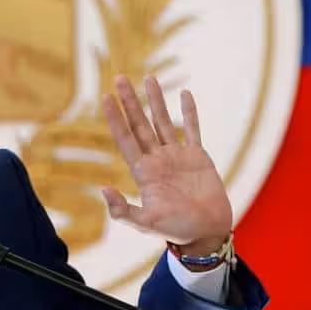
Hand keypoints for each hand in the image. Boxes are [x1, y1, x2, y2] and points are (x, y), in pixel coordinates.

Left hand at [100, 75, 233, 252]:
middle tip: (119, 78)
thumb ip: (123, 210)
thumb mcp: (146, 223)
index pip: (125, 138)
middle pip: (140, 123)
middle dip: (130, 101)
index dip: (115, 118)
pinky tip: (184, 93)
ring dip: (156, 100)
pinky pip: (192, 128)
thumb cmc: (177, 230)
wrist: (207, 232)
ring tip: (149, 77)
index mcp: (143, 171)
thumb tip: (103, 190)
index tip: (105, 97)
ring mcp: (177, 156)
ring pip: (163, 121)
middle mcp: (157, 159)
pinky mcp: (198, 156)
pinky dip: (189, 112)